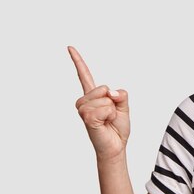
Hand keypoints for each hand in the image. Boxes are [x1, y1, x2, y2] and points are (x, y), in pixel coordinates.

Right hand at [68, 46, 129, 161]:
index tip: (70, 47)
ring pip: (103, 98)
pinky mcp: (87, 118)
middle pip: (102, 87)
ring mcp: (84, 110)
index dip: (77, 61)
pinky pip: (104, 108)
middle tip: (110, 115)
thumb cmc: (117, 127)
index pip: (84, 75)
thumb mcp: (124, 106)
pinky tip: (104, 123)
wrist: (116, 146)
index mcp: (93, 96)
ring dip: (111, 109)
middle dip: (112, 100)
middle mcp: (85, 101)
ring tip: (107, 120)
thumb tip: (110, 92)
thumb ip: (120, 94)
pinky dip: (109, 115)